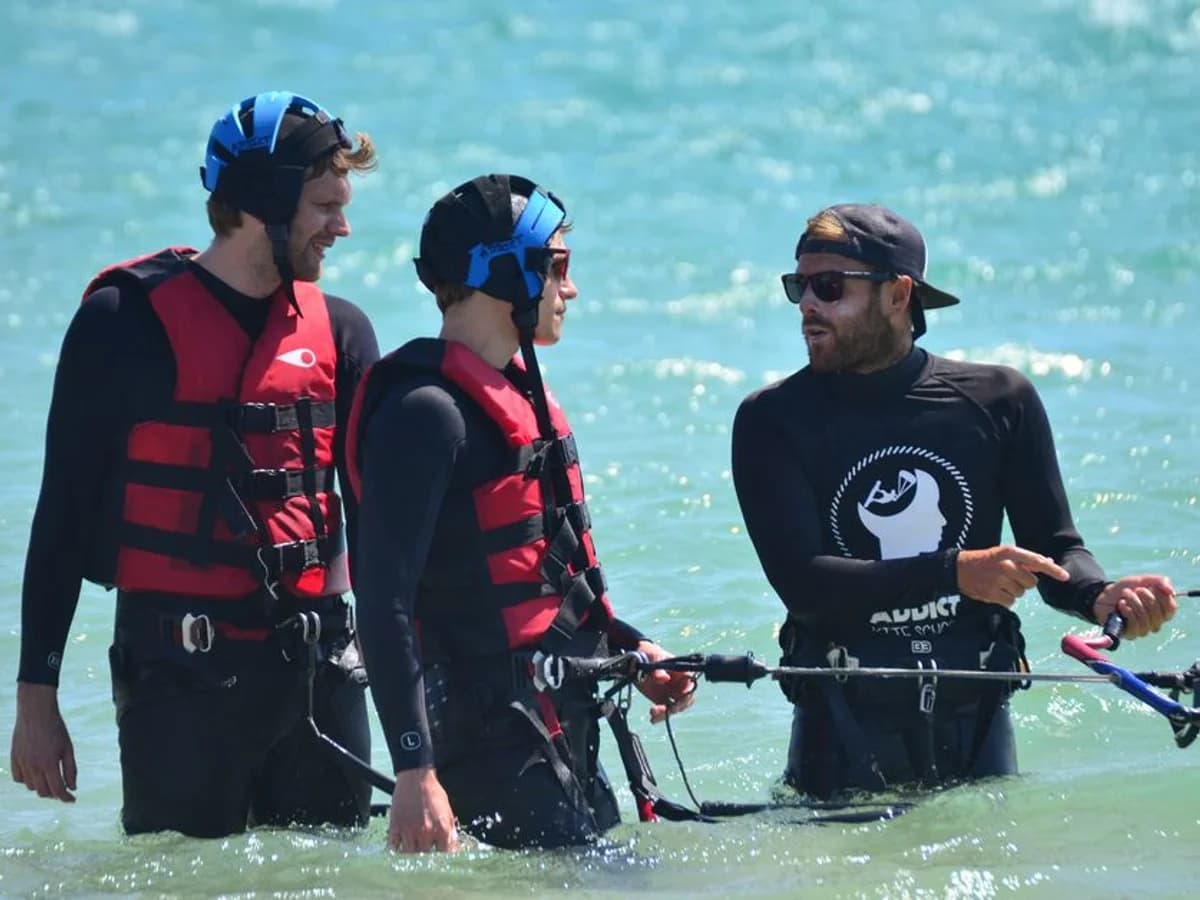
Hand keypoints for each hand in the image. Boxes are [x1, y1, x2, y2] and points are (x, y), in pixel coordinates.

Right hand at [11, 682, 76, 802]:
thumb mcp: (68, 748)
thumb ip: (70, 769)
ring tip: (51, 780)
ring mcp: (22, 763)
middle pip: (43, 792)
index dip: (66, 798)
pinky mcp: (14, 759)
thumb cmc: (56, 729)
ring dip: (42, 787)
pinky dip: (28, 780)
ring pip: (31, 786)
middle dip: (55, 794)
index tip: (72, 800)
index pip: (58, 790)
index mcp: (49, 764)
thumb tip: (73, 787)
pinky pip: (19, 778)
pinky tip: (36, 774)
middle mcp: (33, 766)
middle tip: (63, 789)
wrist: (35, 712)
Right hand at [388, 767, 459, 853]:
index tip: (442, 861)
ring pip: (410, 857)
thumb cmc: (432, 793)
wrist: (416, 777)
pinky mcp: (395, 827)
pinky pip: (393, 848)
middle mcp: (426, 832)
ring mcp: (409, 831)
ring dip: (412, 858)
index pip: (445, 854)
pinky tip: (399, 852)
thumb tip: (454, 846)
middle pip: (427, 859)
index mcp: (441, 828)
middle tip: (427, 860)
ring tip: (413, 858)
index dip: (444, 860)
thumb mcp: (448, 811)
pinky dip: (396, 852)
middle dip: (428, 861)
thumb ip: (450, 831)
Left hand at [633, 641, 696, 723]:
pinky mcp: (661, 699)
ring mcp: (670, 693)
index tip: (679, 699)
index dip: (687, 693)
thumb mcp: (653, 657)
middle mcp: (679, 684)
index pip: (690, 684)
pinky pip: (664, 710)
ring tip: (653, 714)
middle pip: (685, 699)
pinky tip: (652, 719)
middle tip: (668, 710)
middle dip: (677, 707)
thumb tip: (664, 678)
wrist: (635, 658)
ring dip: (666, 713)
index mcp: (681, 672)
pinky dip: (659, 716)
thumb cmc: (649, 653)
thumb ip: (658, 668)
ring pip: (674, 707)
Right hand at [956, 545, 1069, 606]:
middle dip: (1024, 583)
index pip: (1036, 561)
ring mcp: (998, 580)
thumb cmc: (985, 560)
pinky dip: (1005, 599)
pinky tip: (995, 591)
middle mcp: (1005, 565)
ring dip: (1013, 591)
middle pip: (1031, 582)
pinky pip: (1011, 602)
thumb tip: (1049, 561)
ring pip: (1021, 593)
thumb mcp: (1003, 554)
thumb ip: (1025, 560)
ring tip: (999, 583)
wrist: (958, 569)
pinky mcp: (991, 593)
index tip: (1065, 577)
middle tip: (1010, 578)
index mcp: (1009, 552)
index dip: (1052, 570)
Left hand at [1093, 574, 1176, 638]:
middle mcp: (1155, 621)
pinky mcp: (1131, 634)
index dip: (1162, 597)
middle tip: (1135, 590)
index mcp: (1161, 609)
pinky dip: (1128, 612)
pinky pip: (1135, 626)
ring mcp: (1144, 629)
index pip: (1171, 608)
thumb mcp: (1142, 580)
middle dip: (1146, 598)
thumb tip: (1171, 591)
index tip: (1151, 587)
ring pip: (1146, 620)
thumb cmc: (1125, 589)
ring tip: (1125, 595)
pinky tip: (1121, 605)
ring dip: (1134, 604)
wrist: (1104, 596)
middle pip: (1159, 614)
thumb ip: (1159, 581)